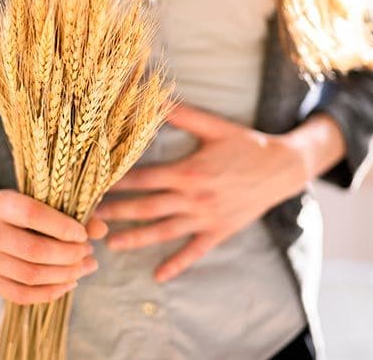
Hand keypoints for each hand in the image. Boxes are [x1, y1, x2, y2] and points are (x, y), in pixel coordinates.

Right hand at [0, 189, 107, 304]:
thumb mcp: (43, 202)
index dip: (62, 227)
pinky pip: (22, 295)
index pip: (32, 214)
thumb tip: (102, 230)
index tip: (83, 234)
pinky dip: (51, 292)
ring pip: (30, 275)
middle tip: (89, 252)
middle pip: (33, 250)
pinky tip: (70, 282)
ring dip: (65, 274)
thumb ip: (73, 213)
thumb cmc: (24, 211)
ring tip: (86, 266)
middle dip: (69, 254)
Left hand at [95, 103, 317, 282]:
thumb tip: (154, 96)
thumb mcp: (214, 126)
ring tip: (109, 244)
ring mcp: (206, 218)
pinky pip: (194, 251)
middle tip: (88, 217)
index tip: (94, 184)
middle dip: (116, 212)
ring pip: (163, 232)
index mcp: (189, 171)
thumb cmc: (246, 144)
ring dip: (135, 239)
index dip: (117, 182)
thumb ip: (182, 114)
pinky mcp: (218, 231)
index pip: (144, 178)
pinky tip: (158, 276)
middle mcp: (194, 198)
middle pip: (147, 207)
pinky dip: (176, 264)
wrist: (284, 169)